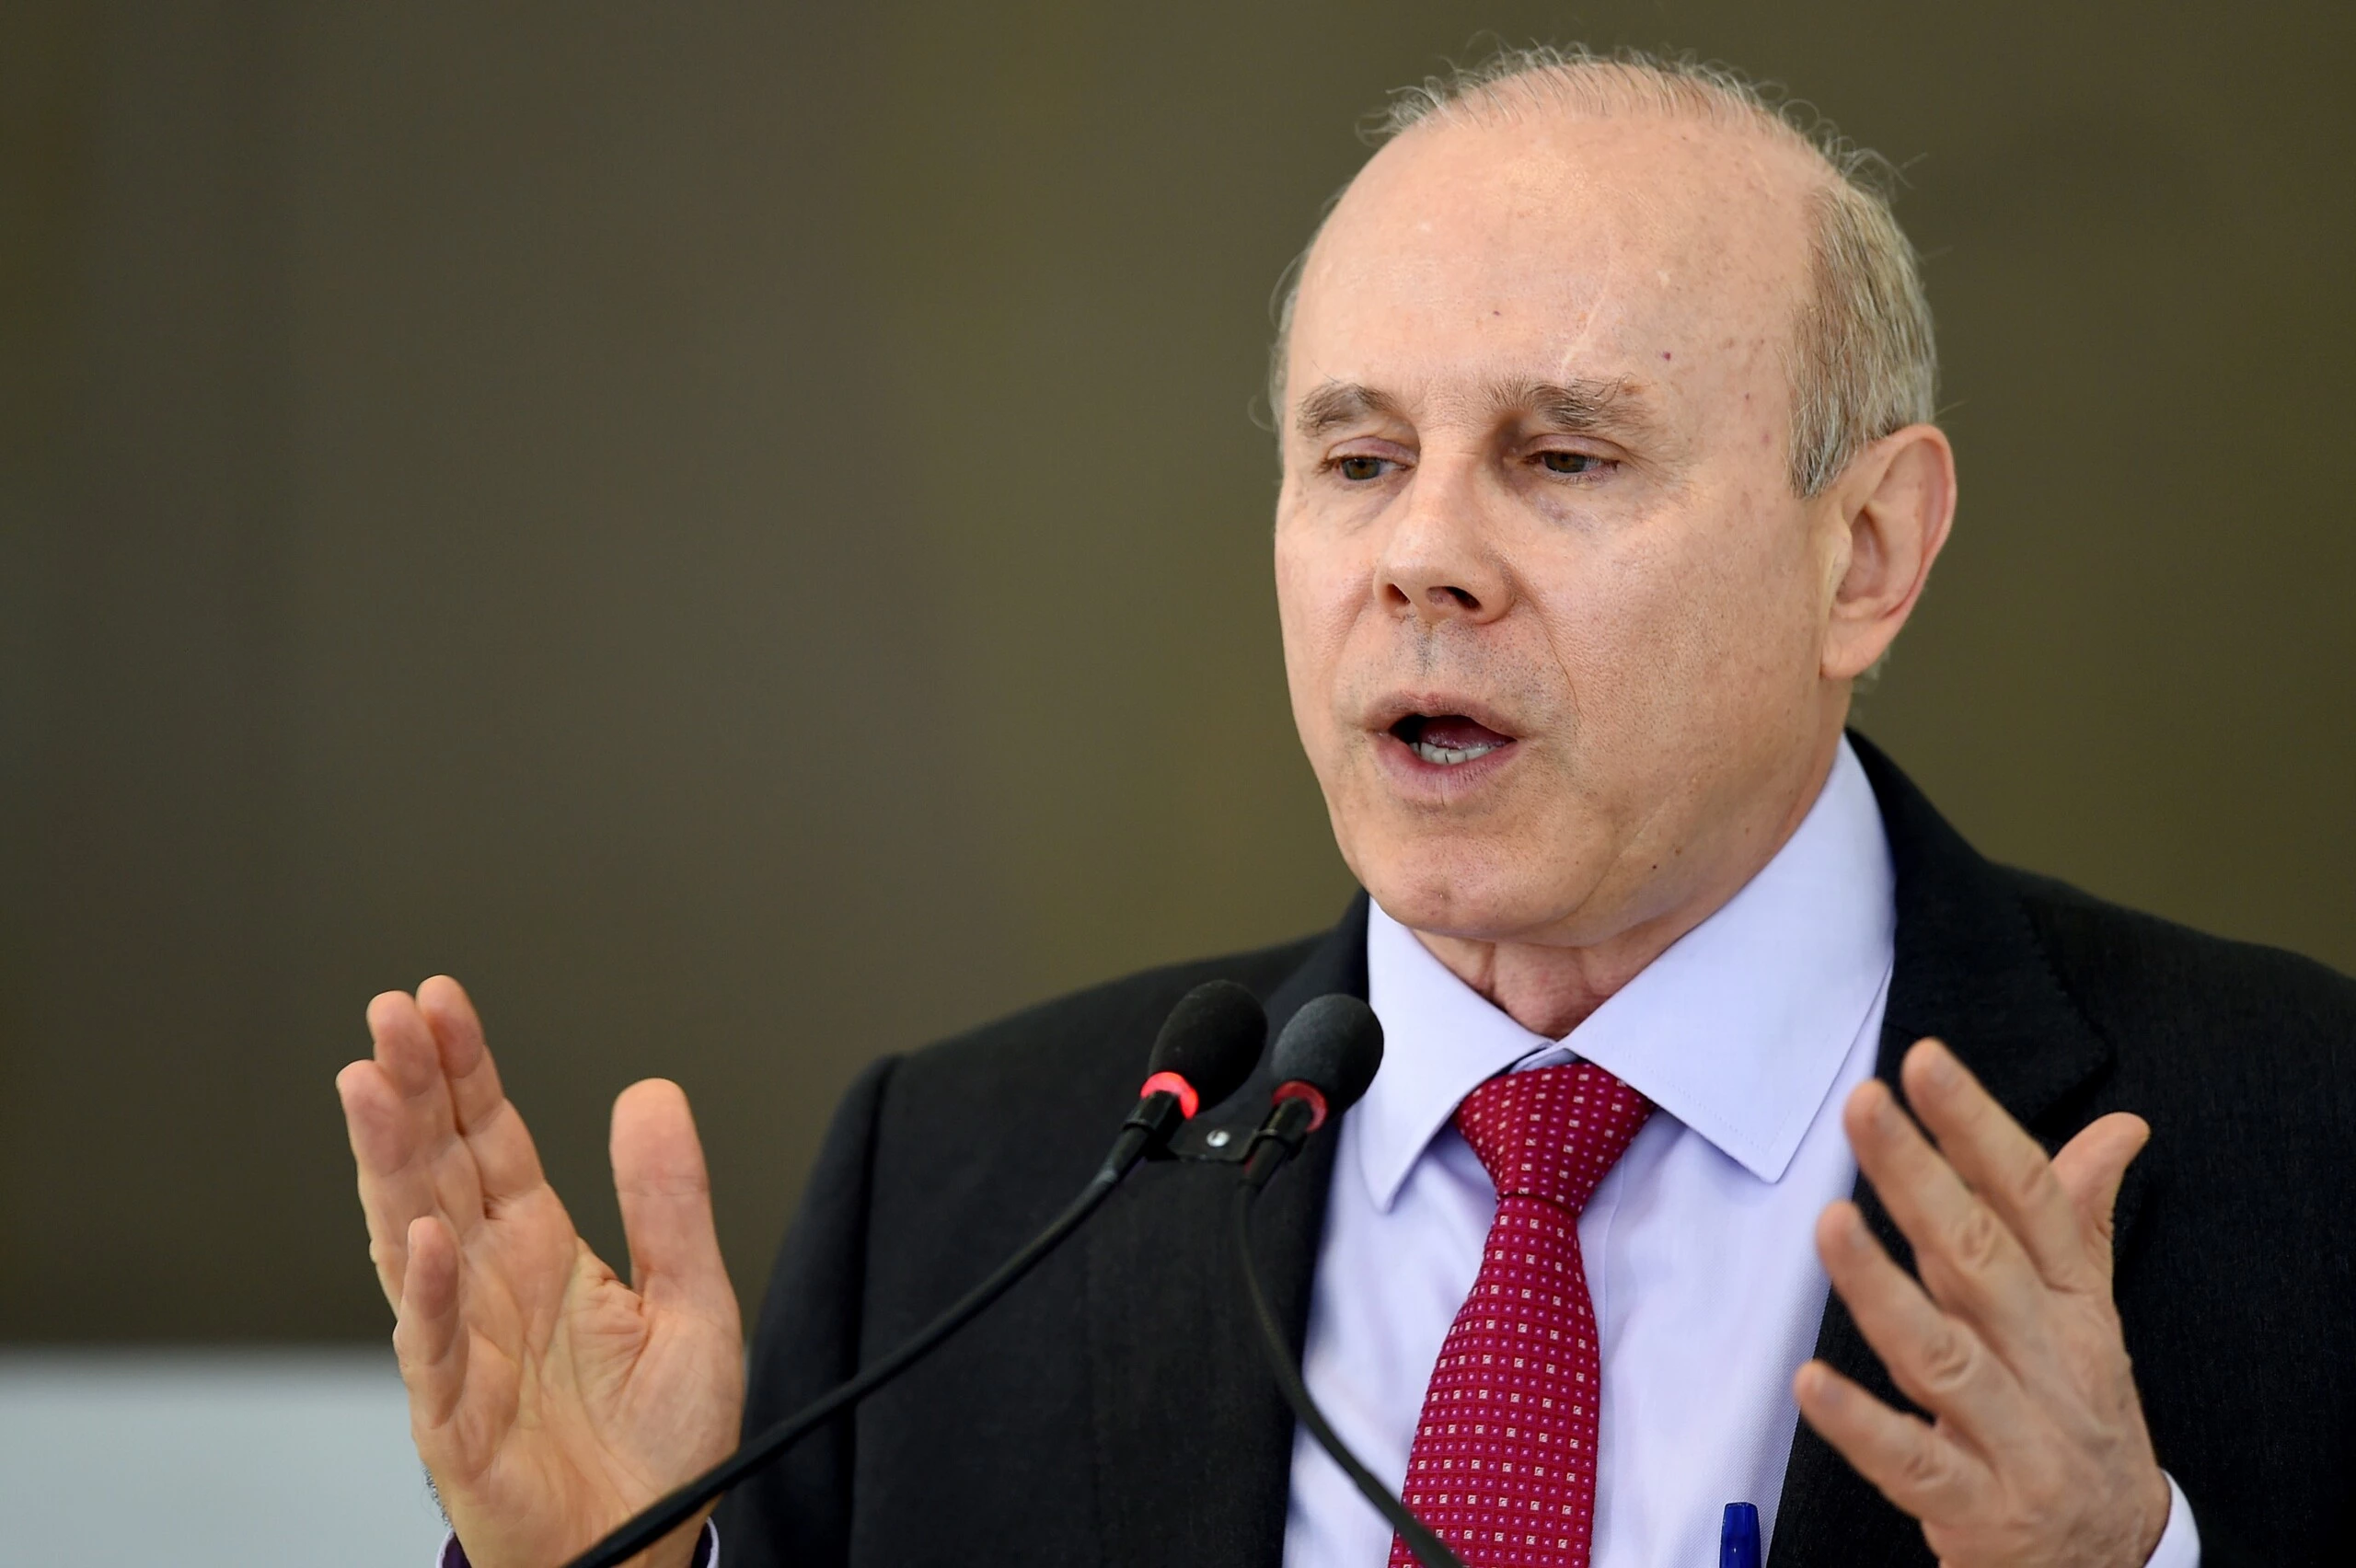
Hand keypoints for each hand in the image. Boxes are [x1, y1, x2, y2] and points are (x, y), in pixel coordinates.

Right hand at [337, 977, 743, 1567]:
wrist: (648, 1554)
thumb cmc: (657, 1450)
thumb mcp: (692, 1304)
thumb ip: (668, 1202)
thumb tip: (651, 1091)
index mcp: (540, 1251)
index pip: (487, 1139)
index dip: (463, 1069)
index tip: (439, 999)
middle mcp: (489, 1288)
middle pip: (435, 1171)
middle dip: (410, 1090)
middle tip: (389, 1012)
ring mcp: (464, 1351)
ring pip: (410, 1240)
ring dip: (389, 1164)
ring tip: (369, 1086)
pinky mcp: (459, 1425)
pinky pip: (434, 1354)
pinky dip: (426, 1297)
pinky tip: (422, 1236)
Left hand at [1794, 1038, 2169, 1567]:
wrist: (2111, 1561)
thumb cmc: (2078, 1415)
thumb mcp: (2090, 1317)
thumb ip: (2080, 1219)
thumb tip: (2118, 1126)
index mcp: (2071, 1305)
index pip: (2031, 1201)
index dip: (1979, 1128)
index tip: (1925, 1061)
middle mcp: (2046, 1361)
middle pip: (1980, 1259)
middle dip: (1920, 1177)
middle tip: (1865, 1105)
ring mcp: (2012, 1438)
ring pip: (1942, 1354)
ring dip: (1883, 1289)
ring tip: (1830, 1224)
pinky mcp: (1974, 1509)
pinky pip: (1912, 1462)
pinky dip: (1861, 1424)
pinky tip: (1811, 1382)